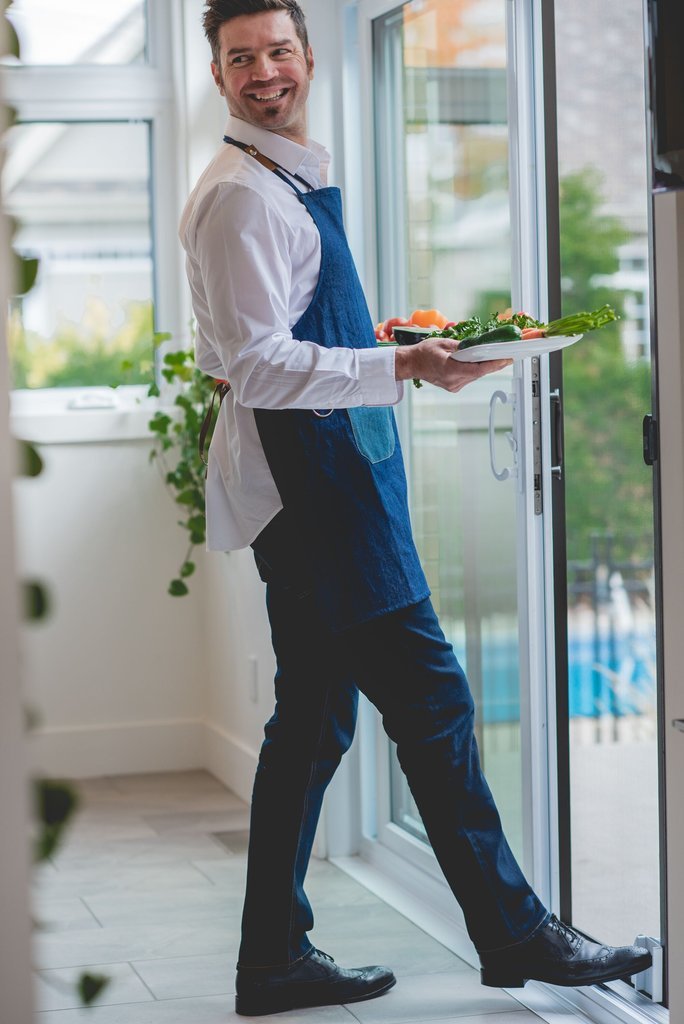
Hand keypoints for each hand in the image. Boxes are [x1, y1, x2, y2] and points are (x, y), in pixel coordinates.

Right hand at [395, 337, 511, 392]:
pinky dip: (476, 370)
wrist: (411, 364)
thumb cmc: (423, 352)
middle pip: (479, 373)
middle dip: (494, 364)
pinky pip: (469, 377)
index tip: (506, 359)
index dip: (494, 365)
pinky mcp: (454, 386)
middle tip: (508, 356)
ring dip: (486, 367)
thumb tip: (477, 346)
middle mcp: (453, 381)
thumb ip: (461, 346)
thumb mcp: (443, 343)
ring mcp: (453, 385)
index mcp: (449, 370)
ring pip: (475, 375)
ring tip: (498, 358)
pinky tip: (482, 363)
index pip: (477, 369)